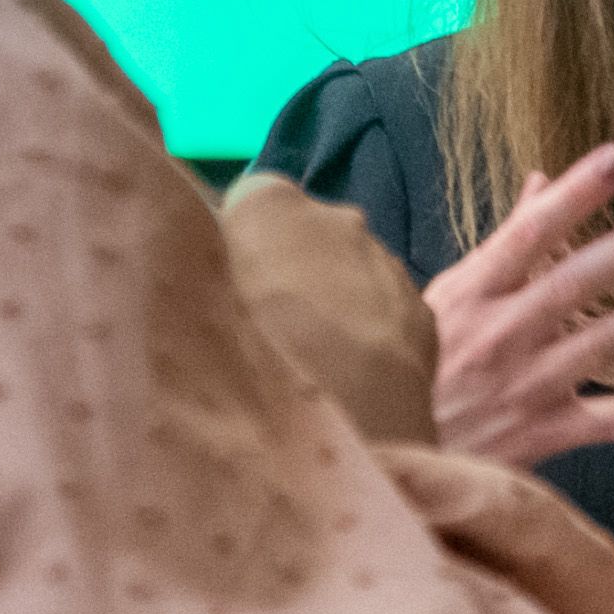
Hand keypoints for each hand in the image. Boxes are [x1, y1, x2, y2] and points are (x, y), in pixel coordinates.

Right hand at [221, 174, 440, 450]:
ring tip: (315, 364)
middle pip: (306, 237)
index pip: (249, 204)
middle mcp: (337, 215)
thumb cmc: (250, 348)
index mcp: (268, 202)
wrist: (349, 412)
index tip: (231, 288)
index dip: (239, 245)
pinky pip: (387, 311)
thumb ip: (205, 271)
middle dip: (293, 271)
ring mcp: (387, 261)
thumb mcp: (191, 299)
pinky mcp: (422, 311)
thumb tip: (207, 278)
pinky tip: (357, 380)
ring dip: (336, 303)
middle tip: (270, 330)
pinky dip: (372, 334)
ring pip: (353, 273)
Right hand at [419, 143, 613, 471]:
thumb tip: (544, 181)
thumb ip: (501, 243)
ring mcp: (525, 387)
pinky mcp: (543, 435)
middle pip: (575, 282)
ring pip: (603, 343)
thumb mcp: (443, 297)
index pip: (529, 233)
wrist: (386, 453)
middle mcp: (500, 336)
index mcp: (470, 294)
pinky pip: (613, 422)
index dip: (575, 194)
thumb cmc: (414, 366)